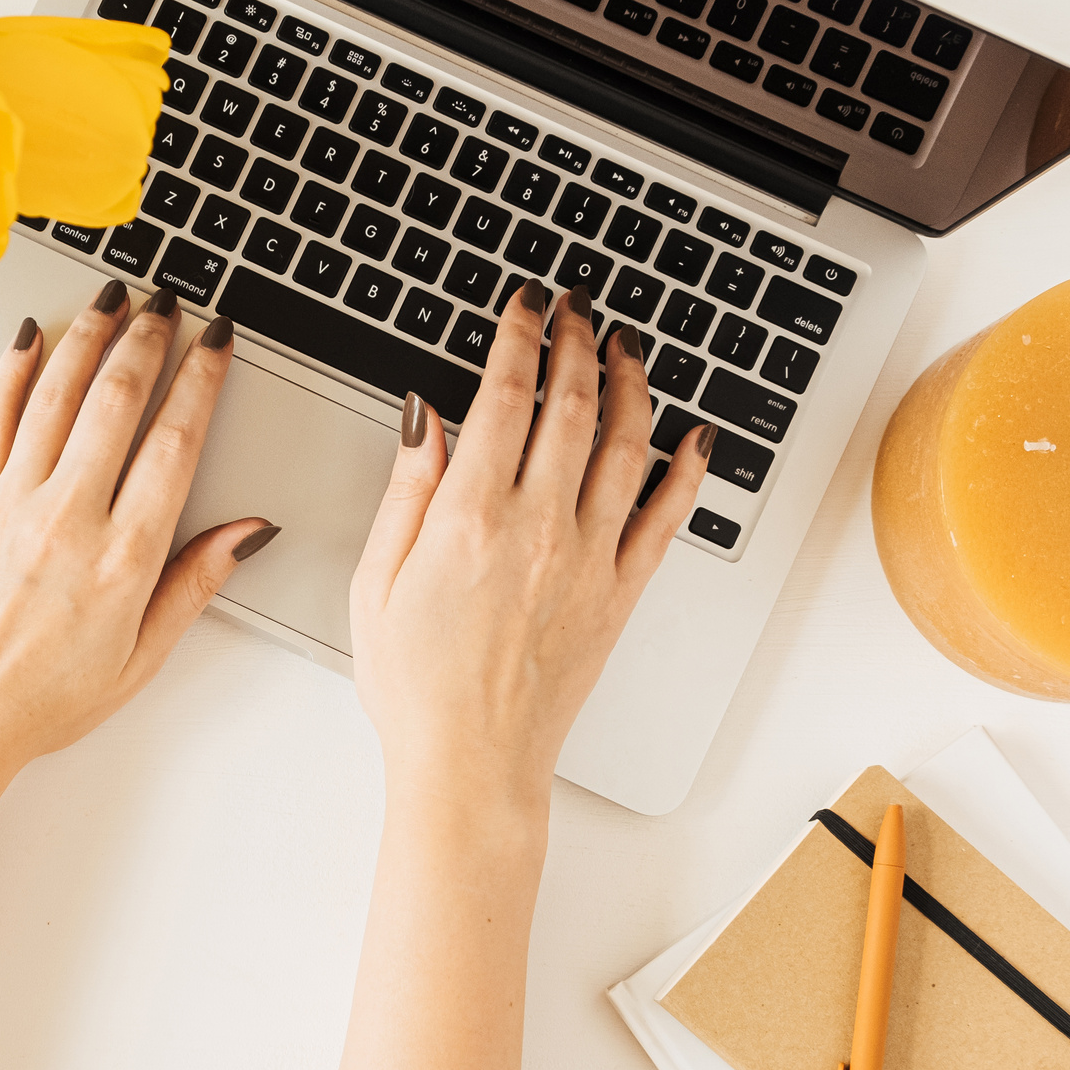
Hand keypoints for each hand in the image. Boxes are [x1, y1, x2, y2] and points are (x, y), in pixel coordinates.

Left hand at [0, 281, 275, 791]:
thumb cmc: (43, 702)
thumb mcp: (142, 658)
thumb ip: (196, 584)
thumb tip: (250, 531)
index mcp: (124, 559)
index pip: (175, 442)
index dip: (202, 379)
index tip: (218, 341)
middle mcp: (67, 519)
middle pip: (117, 402)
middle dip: (149, 338)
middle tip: (168, 301)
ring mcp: (11, 505)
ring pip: (57, 396)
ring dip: (90, 336)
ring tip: (114, 297)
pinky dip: (14, 370)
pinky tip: (33, 337)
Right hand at [351, 283, 711, 804]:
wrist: (470, 763)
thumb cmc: (416, 687)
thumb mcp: (375, 580)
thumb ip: (407, 490)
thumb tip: (424, 416)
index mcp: (469, 517)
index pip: (505, 395)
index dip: (518, 335)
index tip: (523, 306)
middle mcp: (538, 527)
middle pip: (572, 405)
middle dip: (577, 341)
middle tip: (576, 308)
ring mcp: (588, 559)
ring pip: (626, 445)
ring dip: (631, 384)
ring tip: (627, 347)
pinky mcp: (619, 594)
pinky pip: (665, 517)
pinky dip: (686, 468)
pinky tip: (694, 436)